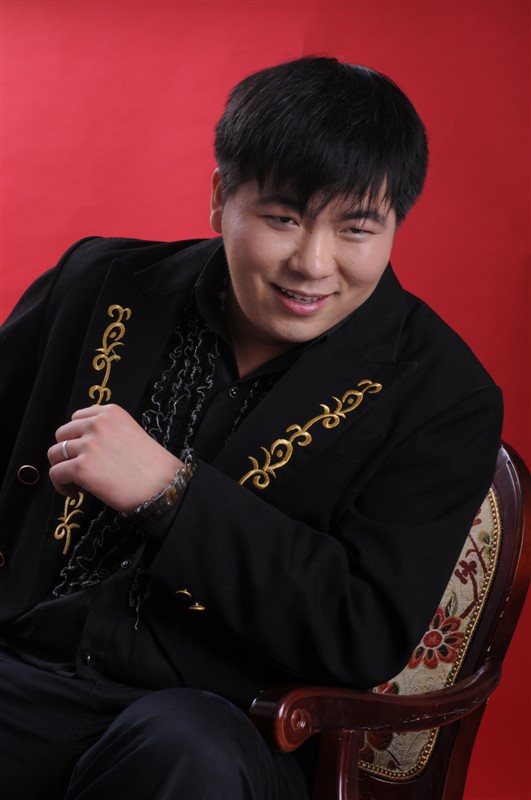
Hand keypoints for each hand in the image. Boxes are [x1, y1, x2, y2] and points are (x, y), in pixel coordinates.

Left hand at [48, 404, 182, 512]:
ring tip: (78, 483)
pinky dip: (61, 485)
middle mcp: (97, 424)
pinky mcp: (82, 468)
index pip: (77, 418)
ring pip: (55, 454)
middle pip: (62, 434)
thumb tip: (83, 446)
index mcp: (111, 413)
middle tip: (82, 469)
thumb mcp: (131, 433)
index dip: (77, 437)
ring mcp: (88, 445)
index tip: (85, 452)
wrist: (163, 486)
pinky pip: (56, 474)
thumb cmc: (153, 466)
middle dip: (67, 453)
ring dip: (63, 469)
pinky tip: (76, 493)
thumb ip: (107, 432)